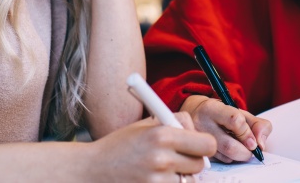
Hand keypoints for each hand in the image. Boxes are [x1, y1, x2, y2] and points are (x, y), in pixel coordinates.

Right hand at [87, 114, 215, 181]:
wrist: (92, 170)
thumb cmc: (119, 146)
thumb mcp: (145, 125)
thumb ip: (174, 123)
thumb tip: (197, 132)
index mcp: (163, 135)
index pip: (207, 144)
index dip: (204, 144)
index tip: (197, 145)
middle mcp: (163, 159)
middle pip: (200, 164)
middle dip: (192, 160)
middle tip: (176, 157)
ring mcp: (158, 181)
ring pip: (189, 180)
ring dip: (180, 176)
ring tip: (159, 169)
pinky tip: (154, 178)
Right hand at [181, 95, 271, 162]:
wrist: (196, 114)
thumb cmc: (223, 114)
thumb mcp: (241, 113)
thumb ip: (258, 125)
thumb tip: (261, 145)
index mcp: (213, 108)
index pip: (235, 121)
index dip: (248, 134)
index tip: (253, 141)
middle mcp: (201, 123)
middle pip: (229, 146)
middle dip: (245, 152)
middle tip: (250, 150)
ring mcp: (197, 140)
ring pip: (225, 157)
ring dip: (237, 156)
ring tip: (237, 146)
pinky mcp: (196, 152)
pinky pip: (219, 161)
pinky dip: (228, 158)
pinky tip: (226, 150)